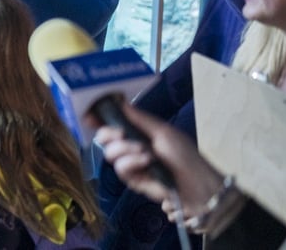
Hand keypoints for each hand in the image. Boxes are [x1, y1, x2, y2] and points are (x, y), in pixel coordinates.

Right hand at [94, 103, 225, 215]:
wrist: (195, 185)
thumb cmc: (184, 155)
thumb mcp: (163, 131)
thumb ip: (140, 118)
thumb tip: (120, 102)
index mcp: (139, 132)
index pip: (114, 122)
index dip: (100, 118)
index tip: (90, 115)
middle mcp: (132, 146)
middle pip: (105, 138)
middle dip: (108, 134)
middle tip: (119, 134)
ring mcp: (131, 164)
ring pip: (110, 153)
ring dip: (126, 150)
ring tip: (144, 152)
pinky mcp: (132, 180)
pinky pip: (120, 168)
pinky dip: (131, 162)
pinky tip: (145, 162)